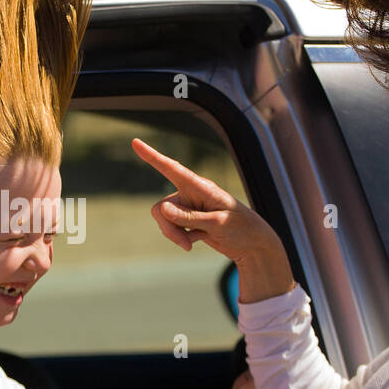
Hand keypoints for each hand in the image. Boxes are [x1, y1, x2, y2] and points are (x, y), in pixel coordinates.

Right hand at [131, 137, 283, 266]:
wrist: (252, 246)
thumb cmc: (242, 229)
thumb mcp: (218, 224)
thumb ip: (189, 217)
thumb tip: (162, 210)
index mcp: (201, 186)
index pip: (172, 169)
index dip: (152, 156)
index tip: (135, 142)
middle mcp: (191, 193)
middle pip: (161, 208)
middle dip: (168, 228)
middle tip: (186, 244)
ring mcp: (189, 207)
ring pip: (164, 220)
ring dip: (175, 235)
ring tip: (193, 244)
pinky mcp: (189, 221)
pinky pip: (172, 229)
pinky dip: (182, 238)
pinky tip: (200, 239)